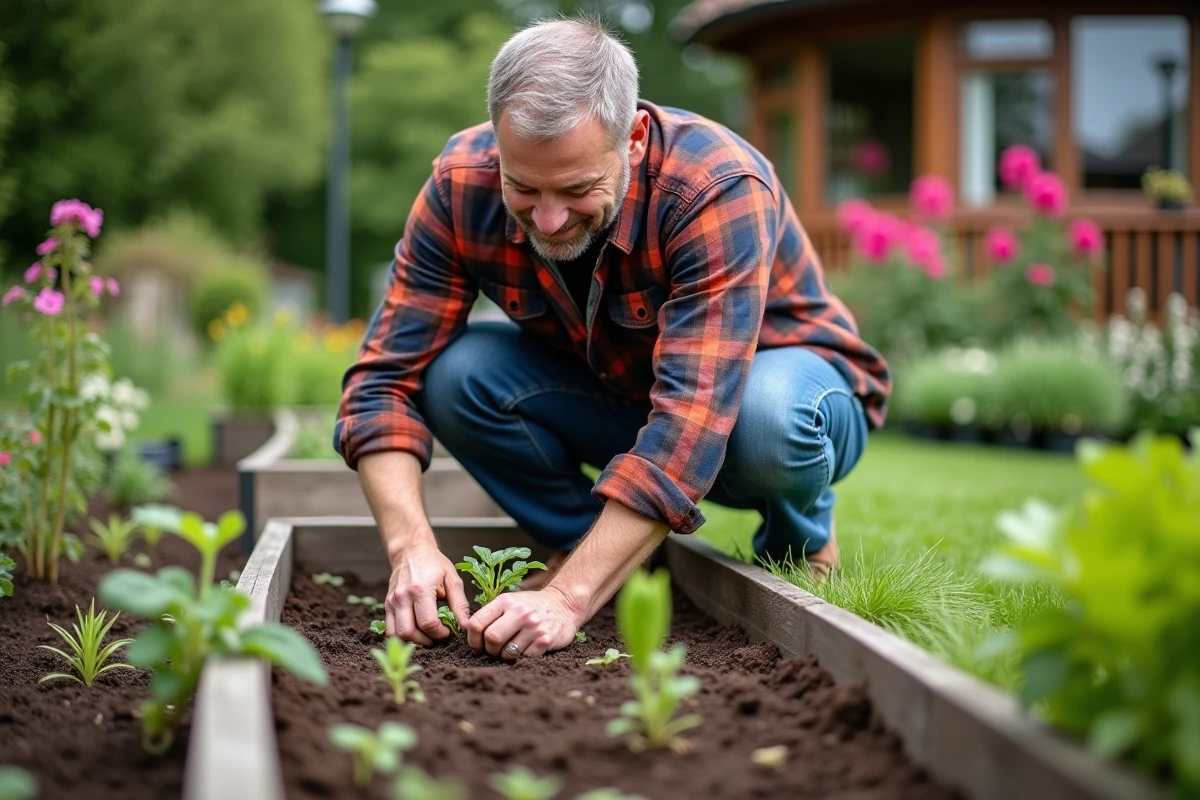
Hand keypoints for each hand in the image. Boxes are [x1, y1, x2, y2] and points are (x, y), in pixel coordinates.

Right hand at [385, 542, 470, 645]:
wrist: (410, 551)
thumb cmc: (434, 564)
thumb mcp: (452, 579)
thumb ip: (460, 604)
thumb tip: (465, 626)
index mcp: (420, 589)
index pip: (428, 623)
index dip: (440, 634)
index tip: (448, 631)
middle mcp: (402, 597)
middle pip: (409, 632)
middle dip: (426, 640)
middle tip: (438, 636)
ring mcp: (392, 602)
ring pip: (397, 634)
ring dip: (413, 640)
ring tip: (427, 635)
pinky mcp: (387, 605)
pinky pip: (390, 630)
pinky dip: (402, 636)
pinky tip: (415, 631)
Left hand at [467, 586, 581, 659]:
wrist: (564, 604)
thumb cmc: (530, 606)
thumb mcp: (510, 601)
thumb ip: (490, 614)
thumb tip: (468, 634)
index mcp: (505, 601)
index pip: (476, 623)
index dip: (472, 639)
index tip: (477, 645)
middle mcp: (519, 612)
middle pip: (491, 638)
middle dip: (488, 650)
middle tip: (493, 650)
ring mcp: (534, 627)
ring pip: (506, 652)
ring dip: (504, 656)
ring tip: (509, 650)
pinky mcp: (545, 640)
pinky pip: (523, 658)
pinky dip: (520, 658)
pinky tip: (524, 650)